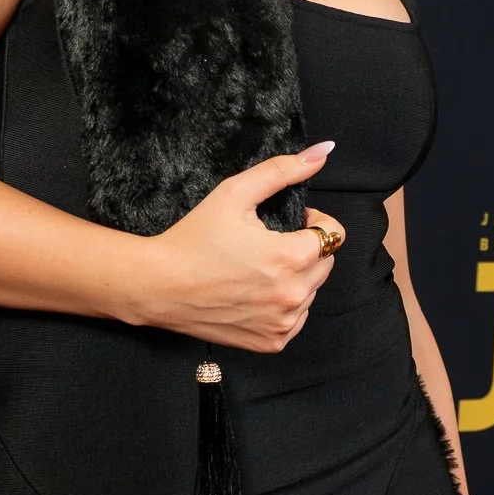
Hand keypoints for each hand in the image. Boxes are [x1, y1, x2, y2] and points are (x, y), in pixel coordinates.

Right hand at [138, 143, 341, 352]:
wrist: (159, 286)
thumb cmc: (194, 238)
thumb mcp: (235, 193)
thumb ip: (282, 171)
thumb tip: (322, 152)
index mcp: (291, 257)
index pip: (334, 235)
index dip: (314, 222)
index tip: (292, 222)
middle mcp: (293, 295)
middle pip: (326, 263)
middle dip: (307, 249)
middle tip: (269, 244)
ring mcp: (283, 323)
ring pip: (312, 292)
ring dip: (297, 278)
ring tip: (259, 269)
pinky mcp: (272, 342)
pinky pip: (296, 319)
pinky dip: (284, 306)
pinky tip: (255, 293)